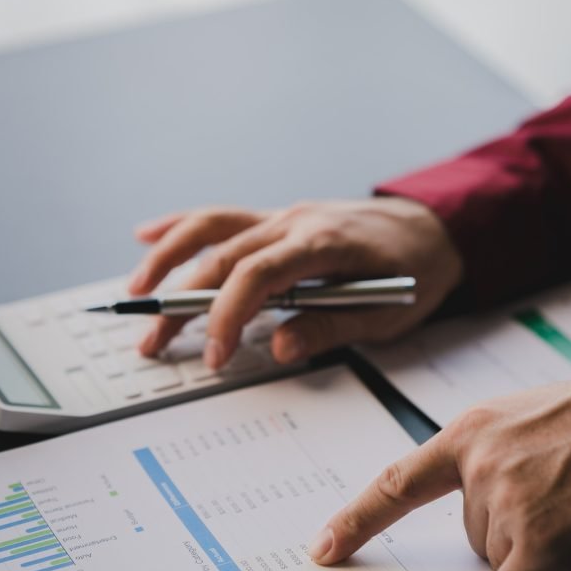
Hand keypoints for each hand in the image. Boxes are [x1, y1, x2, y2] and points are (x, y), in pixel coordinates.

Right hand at [128, 198, 462, 366]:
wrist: (434, 226)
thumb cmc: (415, 271)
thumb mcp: (386, 313)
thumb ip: (330, 327)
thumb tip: (277, 348)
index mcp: (322, 244)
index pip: (256, 275)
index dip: (225, 314)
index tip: (211, 355)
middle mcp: (294, 222)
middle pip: (221, 257)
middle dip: (180, 302)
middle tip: (153, 343)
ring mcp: (283, 215)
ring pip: (210, 227)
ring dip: (167, 256)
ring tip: (136, 290)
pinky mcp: (277, 218)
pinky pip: (222, 216)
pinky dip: (182, 225)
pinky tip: (148, 234)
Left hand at [307, 368, 570, 570]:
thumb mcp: (523, 423)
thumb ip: (485, 462)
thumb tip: (475, 518)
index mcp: (468, 431)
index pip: (396, 484)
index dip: (357, 520)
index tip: (325, 547)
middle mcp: (479, 464)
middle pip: (470, 534)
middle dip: (509, 530)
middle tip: (557, 496)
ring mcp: (507, 500)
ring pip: (499, 561)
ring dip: (534, 550)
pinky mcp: (540, 538)